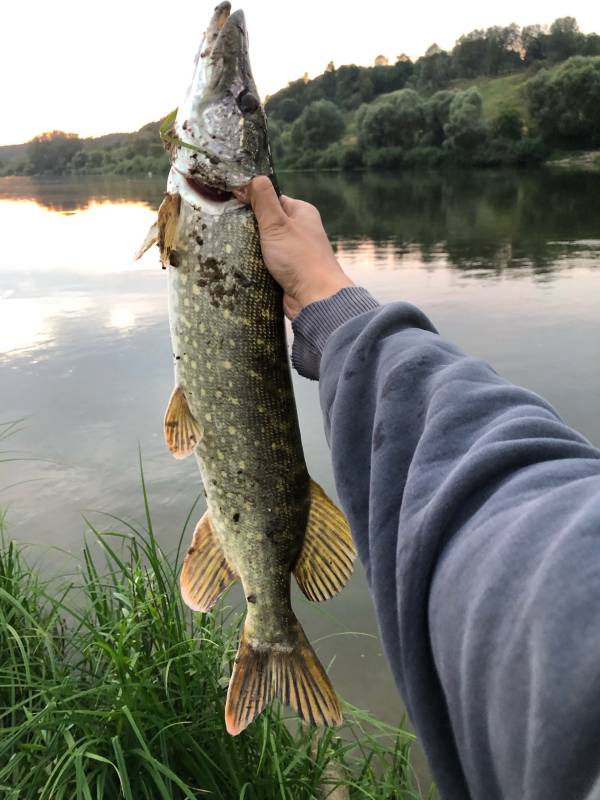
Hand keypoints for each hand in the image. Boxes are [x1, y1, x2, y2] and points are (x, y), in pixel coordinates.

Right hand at [243, 177, 352, 318]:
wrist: (315, 299)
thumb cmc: (299, 258)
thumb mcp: (277, 224)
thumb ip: (264, 200)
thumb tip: (253, 177)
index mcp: (301, 213)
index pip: (272, 199)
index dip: (252, 201)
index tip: (231, 205)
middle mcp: (299, 231)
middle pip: (266, 223)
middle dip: (248, 227)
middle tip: (227, 228)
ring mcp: (293, 253)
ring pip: (264, 245)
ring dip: (249, 248)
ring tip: (229, 246)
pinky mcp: (287, 272)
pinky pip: (265, 263)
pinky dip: (254, 265)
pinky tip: (240, 265)